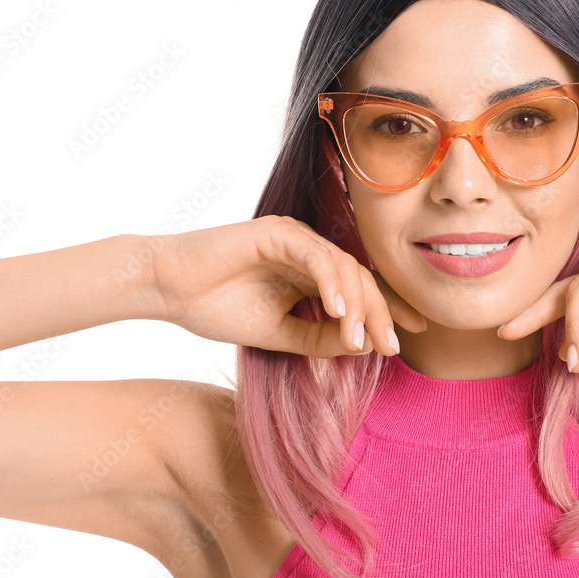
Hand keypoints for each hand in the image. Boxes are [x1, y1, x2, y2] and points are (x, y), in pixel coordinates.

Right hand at [147, 215, 426, 357]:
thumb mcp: (279, 335)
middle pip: (360, 279)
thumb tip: (365, 346)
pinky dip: (332, 283)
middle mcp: (309, 253)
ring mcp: (295, 239)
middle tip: (394, 345)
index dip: (387, 311)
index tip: (410, 336)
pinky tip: (339, 312)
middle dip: (381, 313)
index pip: (359, 291)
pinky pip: (317, 256)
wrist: (169, 291)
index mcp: (310, 275)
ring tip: (361, 339)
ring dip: (358, 305)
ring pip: (344, 267)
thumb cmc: (217, 308)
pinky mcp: (278, 231)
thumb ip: (318, 339)